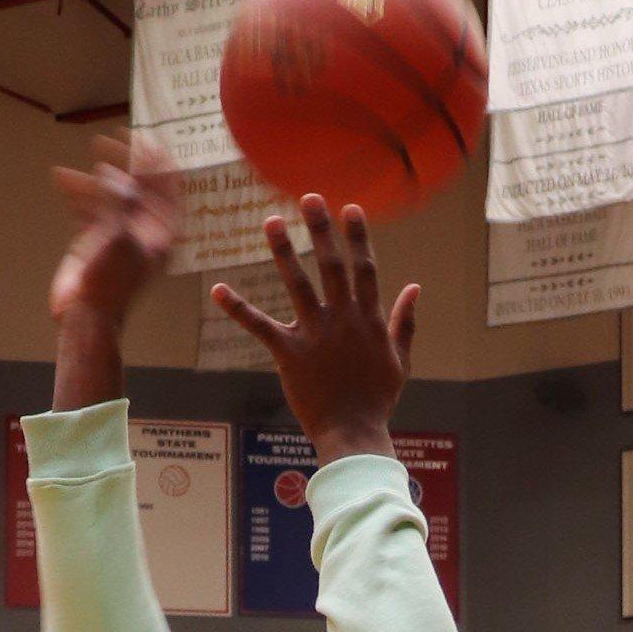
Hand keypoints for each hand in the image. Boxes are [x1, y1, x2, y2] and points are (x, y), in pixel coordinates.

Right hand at [49, 135, 180, 333]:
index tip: (140, 136)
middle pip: (141, 183)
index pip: (169, 184)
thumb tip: (109, 172)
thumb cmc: (110, 282)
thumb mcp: (119, 235)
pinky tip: (63, 180)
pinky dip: (78, 192)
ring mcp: (121, 232)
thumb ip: (119, 199)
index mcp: (162, 230)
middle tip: (106, 141)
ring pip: (112, 192)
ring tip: (80, 160)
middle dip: (124, 160)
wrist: (87, 315)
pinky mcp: (98, 239)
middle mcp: (145, 228)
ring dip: (96, 175)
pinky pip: (91, 206)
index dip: (156, 157)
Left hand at [213, 199, 416, 464]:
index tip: (349, 208)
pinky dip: (238, 308)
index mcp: (369, 319)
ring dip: (284, 251)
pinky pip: (260, 326)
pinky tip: (217, 289)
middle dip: (321, 229)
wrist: (353, 434)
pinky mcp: (290, 354)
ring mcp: (315, 335)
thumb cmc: (376, 400)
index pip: (365, 268)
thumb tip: (414, 287)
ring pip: (298, 284)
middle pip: (331, 265)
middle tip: (309, 197)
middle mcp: (343, 319)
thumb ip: (404, 321)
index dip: (357, 237)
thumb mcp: (400, 360)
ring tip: (271, 221)